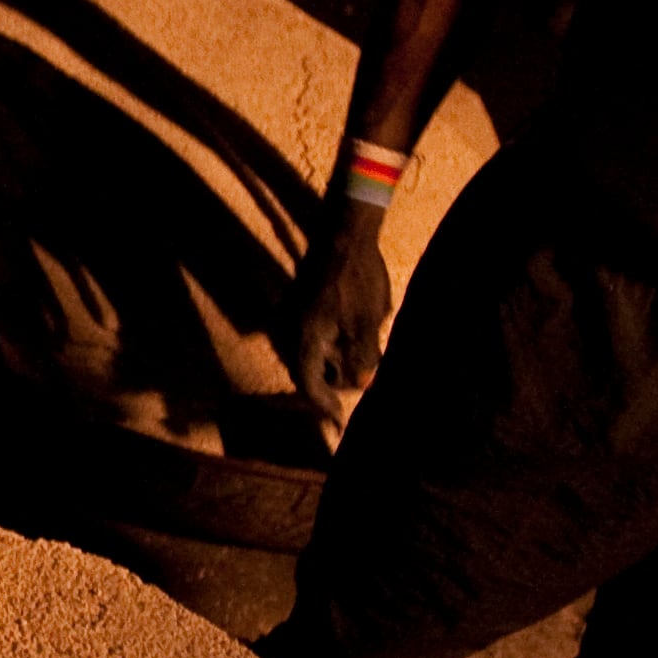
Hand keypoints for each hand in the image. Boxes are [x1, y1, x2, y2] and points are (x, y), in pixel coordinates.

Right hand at [290, 208, 395, 428]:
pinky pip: (310, 334)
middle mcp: (290, 329)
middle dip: (329, 383)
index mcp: (305, 338)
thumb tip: (361, 385)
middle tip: (356, 389)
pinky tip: (350, 339)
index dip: (323, 406)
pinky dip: (328, 345)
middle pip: (305, 370)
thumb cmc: (357, 279)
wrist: (344, 234)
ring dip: (330, 363)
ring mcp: (292, 314)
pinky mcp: (300, 302)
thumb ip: (363, 357)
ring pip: (308, 351)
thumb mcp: (367, 323)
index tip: (337, 423)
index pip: (307, 384)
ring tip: (359, 365)